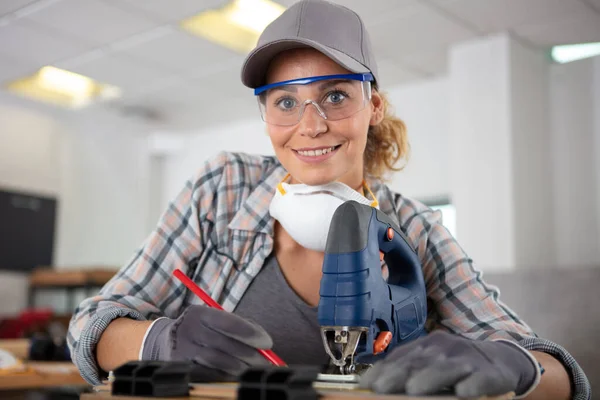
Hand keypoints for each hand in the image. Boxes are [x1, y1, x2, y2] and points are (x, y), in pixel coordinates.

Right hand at [141, 305, 272, 380]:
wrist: (165, 340)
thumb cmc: (201, 328)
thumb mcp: (214, 319)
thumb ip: (239, 326)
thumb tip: (264, 342)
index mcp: (201, 313)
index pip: (230, 323)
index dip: (251, 333)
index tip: (267, 343)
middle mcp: (190, 329)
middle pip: (225, 344)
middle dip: (250, 354)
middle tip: (266, 362)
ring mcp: (183, 349)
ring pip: (217, 361)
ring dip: (240, 367)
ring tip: (253, 370)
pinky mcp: (179, 366)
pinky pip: (208, 372)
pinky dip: (225, 375)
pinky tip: (237, 376)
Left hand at [360, 330, 540, 397]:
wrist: (502, 360)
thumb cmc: (458, 367)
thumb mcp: (432, 365)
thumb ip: (408, 373)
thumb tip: (376, 387)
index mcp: (427, 346)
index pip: (400, 357)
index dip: (382, 370)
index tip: (366, 385)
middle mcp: (445, 347)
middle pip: (418, 361)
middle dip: (397, 375)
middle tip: (380, 388)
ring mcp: (468, 358)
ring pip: (446, 368)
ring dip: (429, 378)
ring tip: (413, 389)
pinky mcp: (491, 372)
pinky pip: (480, 378)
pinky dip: (471, 384)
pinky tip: (463, 393)